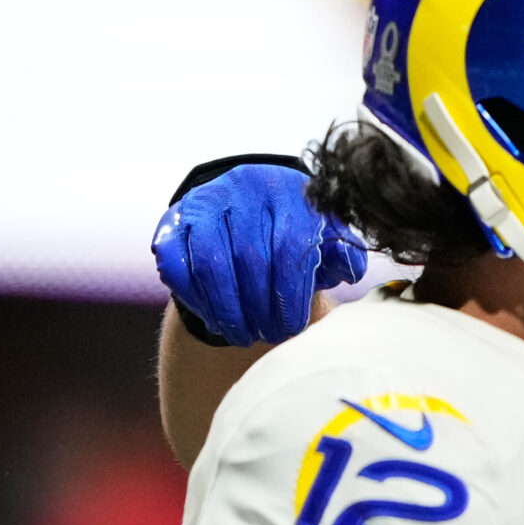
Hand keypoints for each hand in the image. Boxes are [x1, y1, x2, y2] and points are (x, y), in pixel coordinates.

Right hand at [153, 163, 366, 345]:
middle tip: (269, 336)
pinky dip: (195, 297)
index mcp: (286, 191)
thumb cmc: (293, 232)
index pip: (290, 247)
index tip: (293, 327)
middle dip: (261, 308)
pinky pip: (177, 264)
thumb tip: (350, 269)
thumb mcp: (323, 237)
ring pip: (211, 264)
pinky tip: (214, 319)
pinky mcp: (173, 220)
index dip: (291, 295)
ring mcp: (203, 202)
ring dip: (228, 310)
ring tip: (243, 335)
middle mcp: (242, 188)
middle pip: (250, 258)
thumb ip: (341, 253)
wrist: (247, 208)